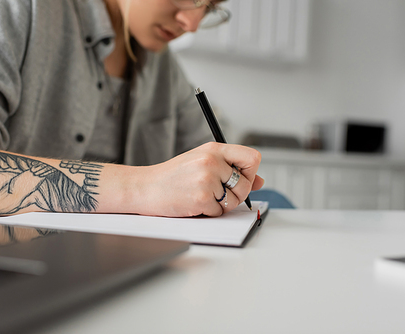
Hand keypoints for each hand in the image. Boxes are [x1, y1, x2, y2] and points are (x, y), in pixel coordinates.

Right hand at [136, 142, 263, 216]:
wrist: (145, 187)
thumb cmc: (173, 175)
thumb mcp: (201, 161)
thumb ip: (230, 168)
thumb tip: (260, 181)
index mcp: (214, 149)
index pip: (252, 157)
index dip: (251, 172)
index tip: (241, 178)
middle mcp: (211, 161)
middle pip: (246, 184)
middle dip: (236, 195)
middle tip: (217, 193)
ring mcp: (206, 180)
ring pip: (234, 201)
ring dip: (221, 205)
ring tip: (202, 196)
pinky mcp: (201, 199)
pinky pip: (219, 212)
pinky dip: (208, 213)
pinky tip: (193, 203)